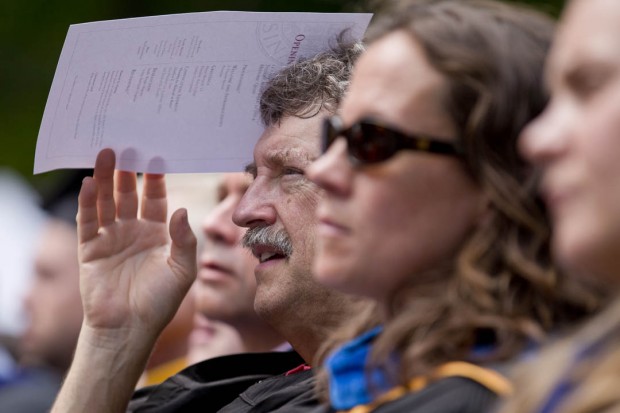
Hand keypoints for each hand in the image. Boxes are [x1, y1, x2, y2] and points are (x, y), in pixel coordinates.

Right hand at [77, 149, 196, 342]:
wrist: (129, 329)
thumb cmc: (159, 302)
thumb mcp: (182, 269)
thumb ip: (184, 239)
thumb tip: (183, 210)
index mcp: (157, 235)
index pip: (156, 200)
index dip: (156, 180)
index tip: (157, 158)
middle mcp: (133, 232)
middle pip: (129, 195)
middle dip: (129, 172)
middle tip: (129, 147)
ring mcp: (110, 238)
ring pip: (107, 202)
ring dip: (107, 179)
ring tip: (107, 154)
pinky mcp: (90, 248)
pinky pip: (88, 221)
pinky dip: (89, 202)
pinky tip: (92, 183)